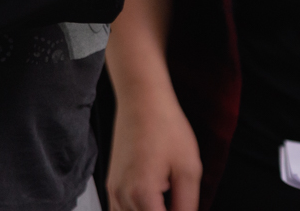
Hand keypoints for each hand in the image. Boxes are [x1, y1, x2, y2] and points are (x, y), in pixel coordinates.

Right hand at [107, 84, 201, 210]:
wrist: (141, 100)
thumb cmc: (165, 127)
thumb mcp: (188, 167)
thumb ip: (187, 204)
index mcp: (142, 195)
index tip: (182, 205)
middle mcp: (122, 198)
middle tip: (177, 200)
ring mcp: (113, 192)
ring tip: (166, 197)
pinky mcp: (111, 186)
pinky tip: (153, 202)